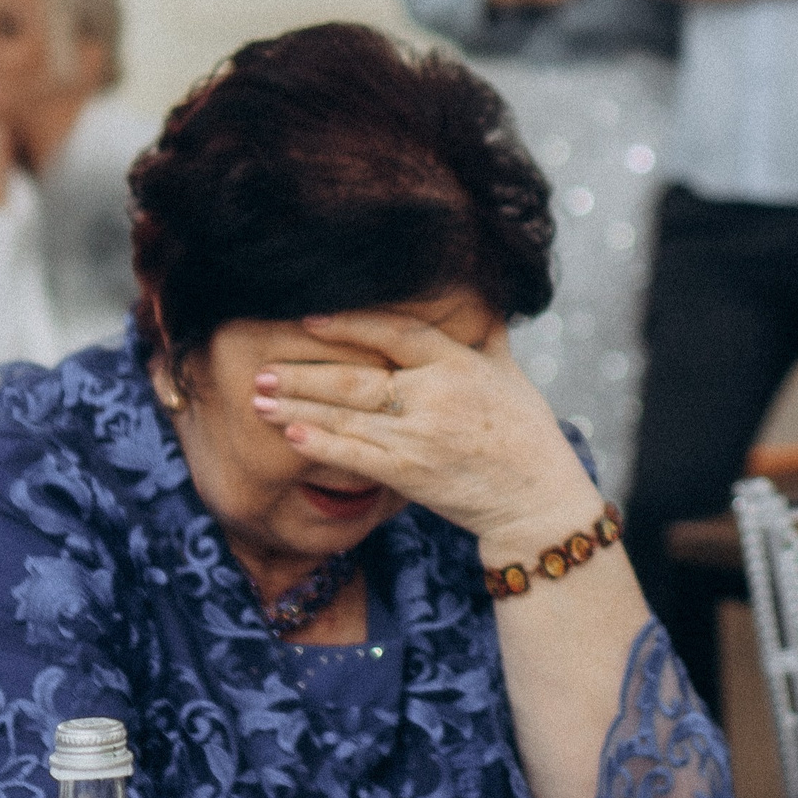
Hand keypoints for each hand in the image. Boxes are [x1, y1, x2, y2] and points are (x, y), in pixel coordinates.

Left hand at [250, 311, 603, 555]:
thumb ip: (486, 336)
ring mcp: (421, 436)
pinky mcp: (411, 474)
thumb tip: (478, 297)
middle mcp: (436, 395)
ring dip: (298, 408)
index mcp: (458, 363)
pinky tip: (291, 436)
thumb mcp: (511, 374)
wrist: (536, 500)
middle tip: (263, 370)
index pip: (394, 331)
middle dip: (303, 374)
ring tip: (261, 400)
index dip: (349, 323)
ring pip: (346, 416)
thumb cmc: (526, 434)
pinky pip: (355, 456)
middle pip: (356, 377)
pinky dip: (321, 445)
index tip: (308, 319)